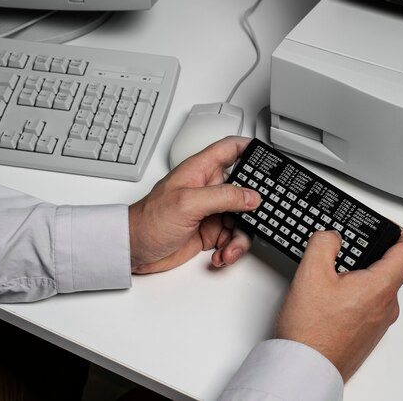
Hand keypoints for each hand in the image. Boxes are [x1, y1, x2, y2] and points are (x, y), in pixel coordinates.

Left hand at [128, 136, 259, 273]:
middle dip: (254, 206)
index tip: (270, 158)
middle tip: (260, 217)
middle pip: (245, 189)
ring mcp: (210, 211)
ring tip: (229, 248)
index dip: (251, 148)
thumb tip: (252, 196)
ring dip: (240, 237)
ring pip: (242, 219)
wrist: (132, 250)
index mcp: (201, 171)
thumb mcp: (188, 203)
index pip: (231, 149)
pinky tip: (221, 255)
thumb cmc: (147, 221)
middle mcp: (208, 189)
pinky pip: (232, 238)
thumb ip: (223, 196)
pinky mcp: (210, 232)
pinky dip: (231, 249)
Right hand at [275, 228, 402, 381]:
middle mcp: (386, 307)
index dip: (400, 232)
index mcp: (380, 288)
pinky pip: (367, 305)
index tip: (387, 227)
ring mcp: (378, 323)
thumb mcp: (311, 274)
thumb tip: (331, 236)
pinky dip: (354, 295)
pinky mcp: (367, 334)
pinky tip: (330, 298)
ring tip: (332, 276)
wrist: (306, 368)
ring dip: (360, 276)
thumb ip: (324, 244)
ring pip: (377, 288)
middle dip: (371, 254)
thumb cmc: (311, 331)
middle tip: (349, 248)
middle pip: (391, 269)